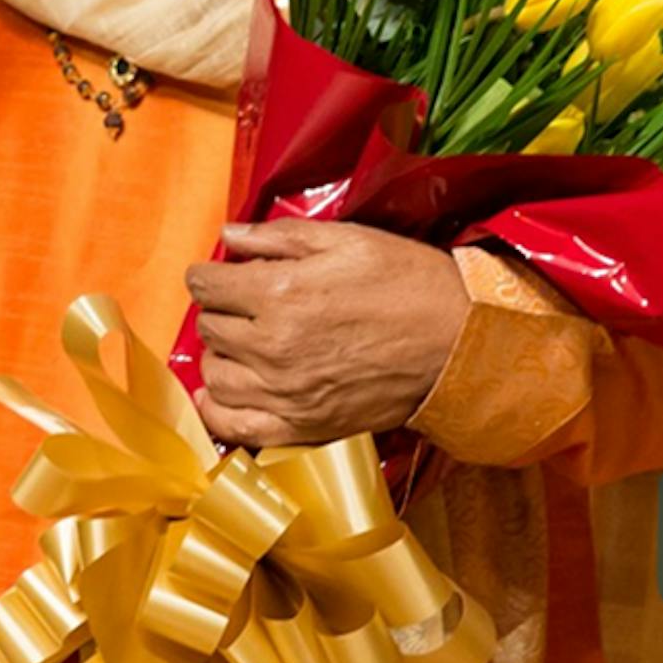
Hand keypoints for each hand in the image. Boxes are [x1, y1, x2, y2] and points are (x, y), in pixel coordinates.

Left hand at [184, 220, 471, 448]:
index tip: (220, 274)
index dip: (209, 274)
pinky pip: (234, 426)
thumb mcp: (345, 239)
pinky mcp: (301, 427)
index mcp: (280, 293)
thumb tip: (228, 235)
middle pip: (209, 328)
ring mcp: (285, 393)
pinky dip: (219, 409)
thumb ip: (278, 237)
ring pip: (215, 375)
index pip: (206, 285)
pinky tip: (225, 392)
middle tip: (246, 302)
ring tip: (244, 342)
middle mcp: (273, 347)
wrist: (456, 342)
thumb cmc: (406, 282)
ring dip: (221, 355)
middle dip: (221, 309)